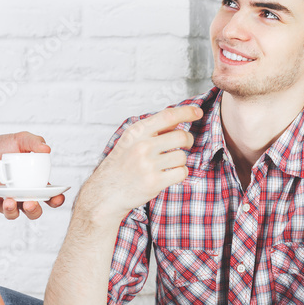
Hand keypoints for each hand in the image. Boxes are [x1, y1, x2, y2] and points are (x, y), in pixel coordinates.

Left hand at [0, 132, 63, 219]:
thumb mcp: (20, 140)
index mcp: (34, 184)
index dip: (56, 200)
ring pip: (13, 214)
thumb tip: (47, 149)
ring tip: (9, 201)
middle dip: (34, 210)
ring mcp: (6, 200)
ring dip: (12, 211)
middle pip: (33, 211)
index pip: (49, 196)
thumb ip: (34, 142)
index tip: (57, 197)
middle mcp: (22, 195)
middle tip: (31, 202)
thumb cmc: (1, 147)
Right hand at [80, 106, 201, 220]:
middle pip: (181, 136)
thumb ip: (152, 130)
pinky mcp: (154, 182)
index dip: (186, 112)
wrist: (105, 192)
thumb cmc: (121, 165)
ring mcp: (148, 165)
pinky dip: (180, 173)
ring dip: (180, 160)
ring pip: (182, 156)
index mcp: (136, 132)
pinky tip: (169, 174)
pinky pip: (181, 172)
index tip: (198, 112)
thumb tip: (177, 119)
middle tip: (185, 144)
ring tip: (169, 163)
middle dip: (188, 140)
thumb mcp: (130, 141)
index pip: (167, 116)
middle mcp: (142, 146)